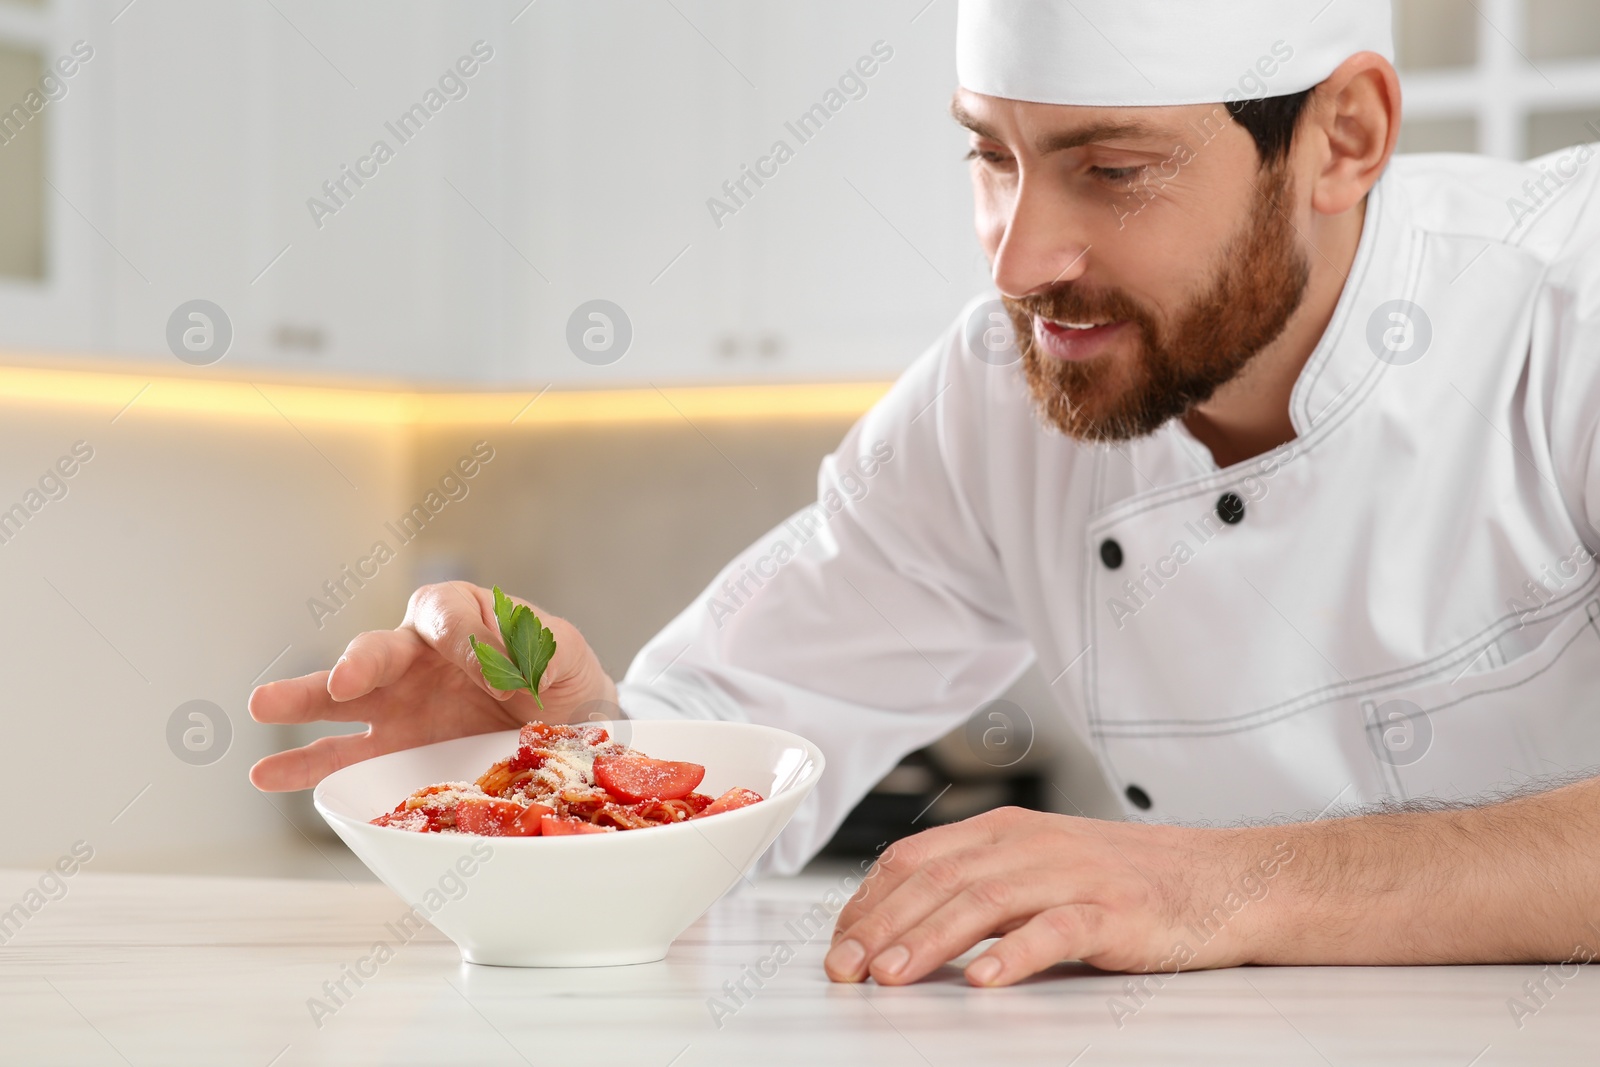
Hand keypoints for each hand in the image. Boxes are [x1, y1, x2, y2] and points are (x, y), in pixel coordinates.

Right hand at [248, 581, 616, 790]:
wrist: (573, 733)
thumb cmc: (564, 681)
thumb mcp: (563, 654)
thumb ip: (533, 646)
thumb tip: (491, 652)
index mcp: (463, 619)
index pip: (443, 611)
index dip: (458, 634)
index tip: (481, 665)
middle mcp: (419, 657)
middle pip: (379, 649)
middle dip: (358, 664)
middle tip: (342, 681)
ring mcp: (400, 706)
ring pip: (342, 699)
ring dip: (302, 701)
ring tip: (261, 707)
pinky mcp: (394, 751)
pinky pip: (344, 756)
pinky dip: (307, 765)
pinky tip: (269, 771)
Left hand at [824, 807, 1286, 986]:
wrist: (1220, 879)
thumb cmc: (1124, 880)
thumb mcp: (1039, 866)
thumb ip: (977, 884)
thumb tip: (900, 921)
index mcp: (1005, 831)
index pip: (916, 859)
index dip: (869, 901)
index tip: (837, 943)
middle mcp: (1031, 845)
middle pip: (939, 880)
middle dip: (882, 926)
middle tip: (844, 968)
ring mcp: (1073, 875)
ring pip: (985, 901)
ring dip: (930, 940)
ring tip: (892, 977)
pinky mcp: (1114, 912)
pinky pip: (1057, 931)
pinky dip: (1016, 954)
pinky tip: (984, 979)